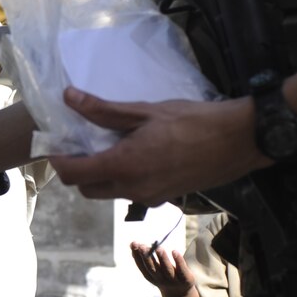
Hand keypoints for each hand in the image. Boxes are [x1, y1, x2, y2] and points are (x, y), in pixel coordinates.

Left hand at [48, 89, 258, 203]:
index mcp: (123, 166)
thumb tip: (70, 98)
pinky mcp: (164, 198)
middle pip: (87, 189)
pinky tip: (137, 153)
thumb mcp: (145, 111)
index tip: (57, 143)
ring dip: (102, 174)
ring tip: (111, 144)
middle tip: (83, 142)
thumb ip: (104, 110)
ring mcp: (150, 198)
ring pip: (110, 193)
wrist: (239, 141)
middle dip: (79, 169)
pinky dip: (124, 178)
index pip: (73, 174)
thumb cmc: (194, 121)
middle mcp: (132, 189)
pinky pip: (132, 192)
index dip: (58, 160)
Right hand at [131, 241, 197, 296]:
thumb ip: (145, 258)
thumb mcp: (154, 269)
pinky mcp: (186, 279)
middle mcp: (161, 279)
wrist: (181, 294)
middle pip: (153, 269)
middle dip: (147, 258)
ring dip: (162, 258)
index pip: (142, 267)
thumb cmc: (165, 276)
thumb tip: (132, 243)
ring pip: (167, 269)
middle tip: (142, 246)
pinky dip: (178, 261)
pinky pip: (182, 270)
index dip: (137, 256)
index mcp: (151, 277)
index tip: (134, 244)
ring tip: (158, 248)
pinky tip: (174, 251)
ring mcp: (173, 280)